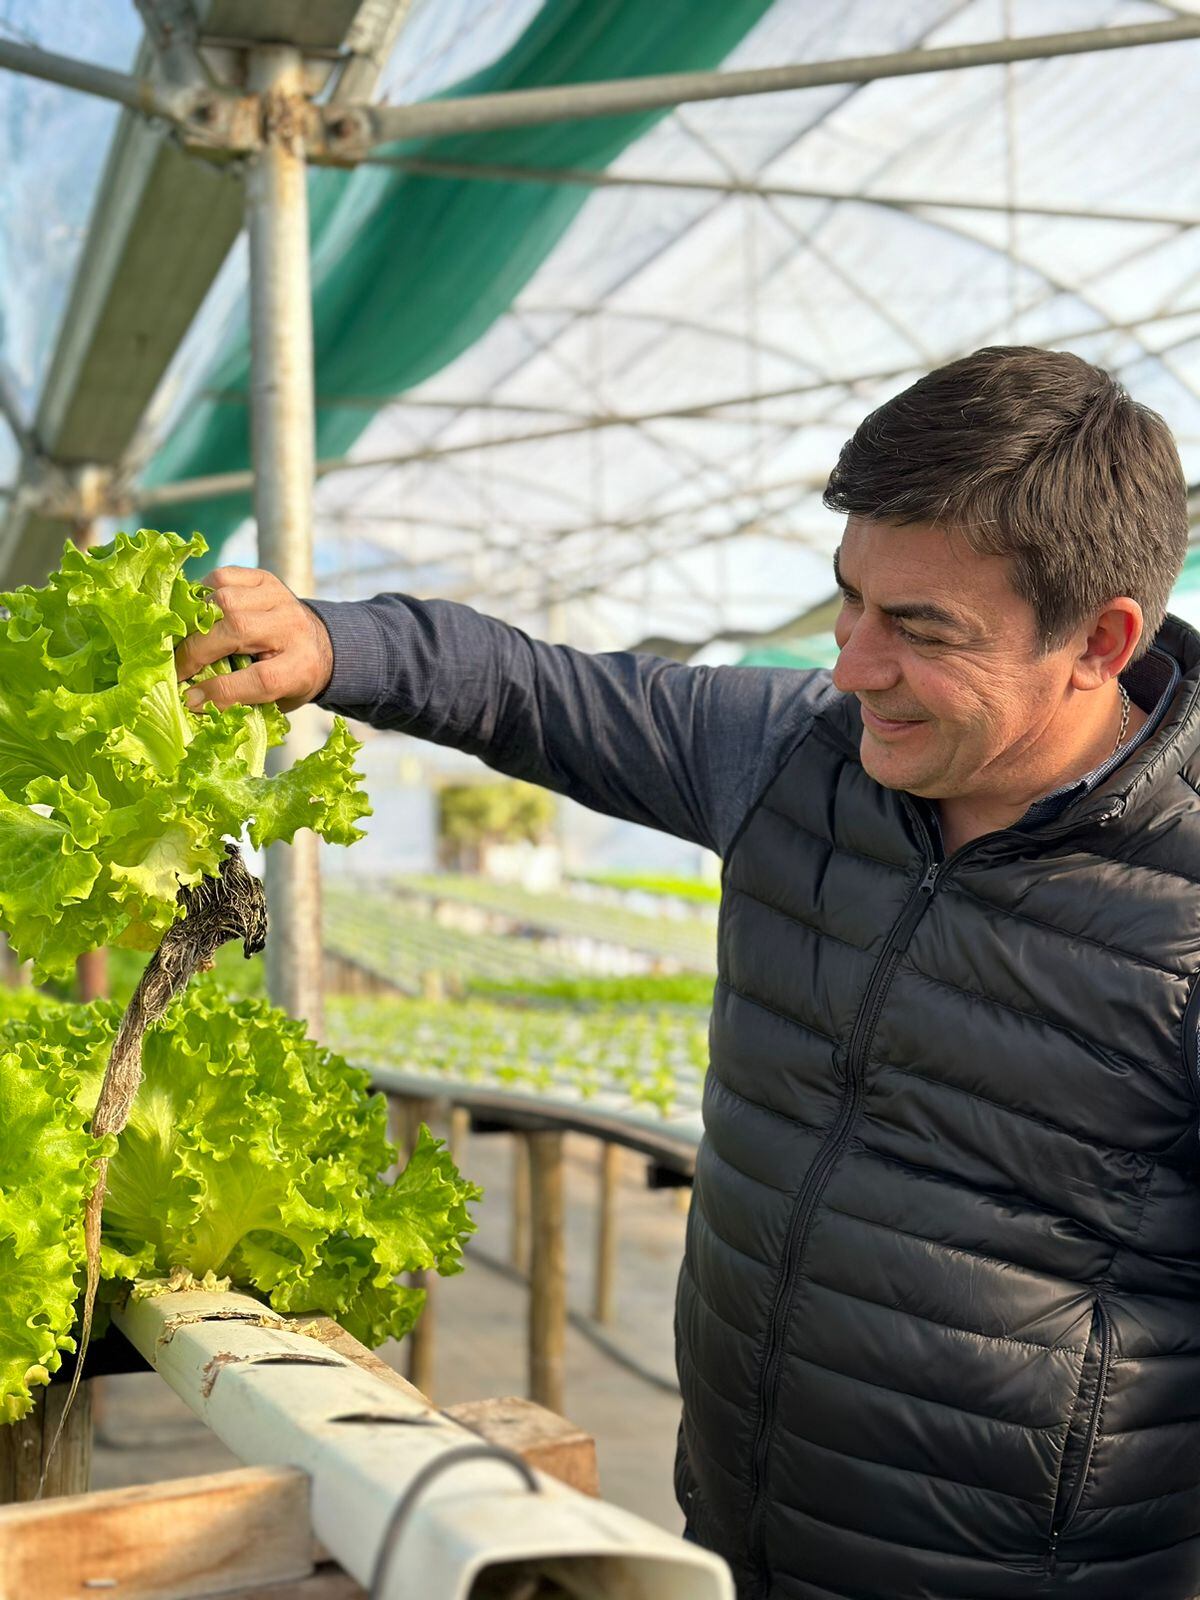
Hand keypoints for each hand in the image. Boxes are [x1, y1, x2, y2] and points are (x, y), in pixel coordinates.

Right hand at [174, 566, 333, 712]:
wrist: (319, 643)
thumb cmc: (290, 678)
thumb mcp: (275, 701)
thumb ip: (240, 701)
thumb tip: (191, 701)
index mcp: (302, 665)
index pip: (261, 678)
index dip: (221, 690)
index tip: (191, 699)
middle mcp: (293, 626)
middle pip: (238, 630)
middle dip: (196, 652)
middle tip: (176, 669)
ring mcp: (279, 597)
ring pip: (225, 599)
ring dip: (195, 621)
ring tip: (184, 640)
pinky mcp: (264, 578)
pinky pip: (222, 577)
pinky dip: (201, 595)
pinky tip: (196, 614)